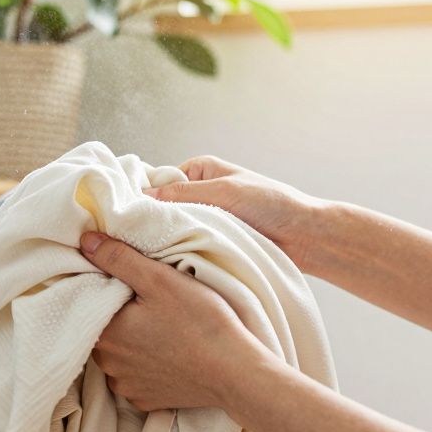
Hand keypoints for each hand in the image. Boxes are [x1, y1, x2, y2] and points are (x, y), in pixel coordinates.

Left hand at [79, 230, 272, 412]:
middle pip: (104, 330)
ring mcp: (126, 386)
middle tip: (153, 306)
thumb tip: (86, 243)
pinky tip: (168, 354)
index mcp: (105, 333)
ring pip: (118, 355)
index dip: (111, 290)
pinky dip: (145, 365)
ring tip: (162, 330)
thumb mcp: (160, 279)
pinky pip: (134, 377)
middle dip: (121, 317)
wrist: (234, 372)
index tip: (134, 286)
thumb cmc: (199, 322)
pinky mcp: (145, 401)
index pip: (92, 304)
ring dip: (131, 343)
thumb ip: (119, 259)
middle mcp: (108, 364)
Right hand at [145, 155, 328, 271]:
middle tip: (140, 238)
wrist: (305, 236)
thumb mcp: (223, 192)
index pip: (156, 181)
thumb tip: (141, 196)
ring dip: (168, 240)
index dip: (140, 197)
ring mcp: (203, 219)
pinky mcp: (211, 242)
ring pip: (171, 230)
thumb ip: (182, 193)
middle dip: (153, 221)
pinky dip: (181, 252)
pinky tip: (172, 260)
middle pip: (161, 208)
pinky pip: (186, 246)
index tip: (127, 215)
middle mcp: (197, 192)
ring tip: (159, 250)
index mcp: (198, 170)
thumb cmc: (272, 204)